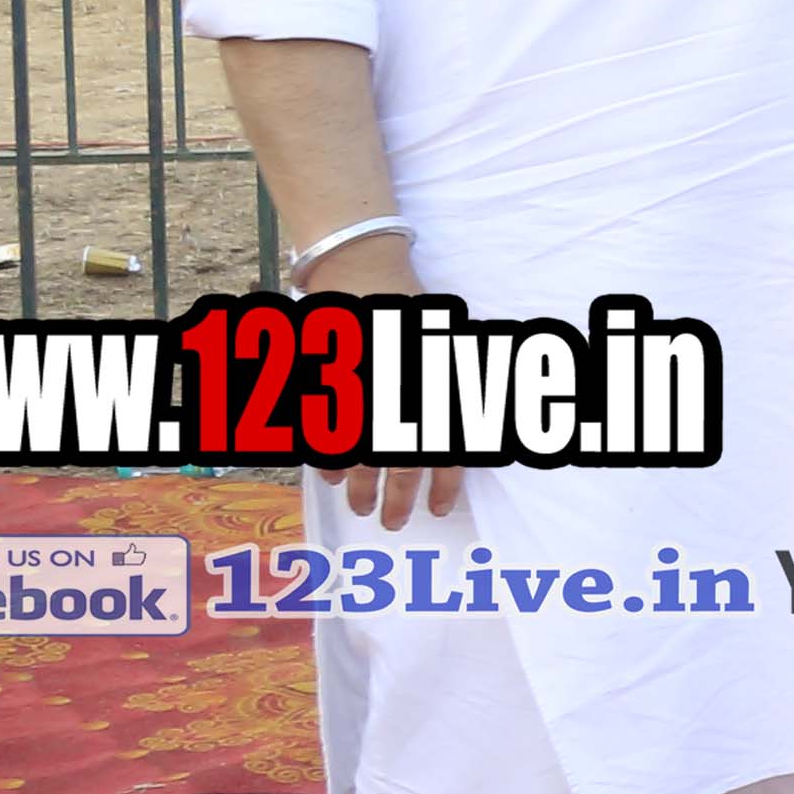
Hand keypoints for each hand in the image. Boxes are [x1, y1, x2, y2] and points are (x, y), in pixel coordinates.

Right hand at [303, 230, 459, 527]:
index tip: (439, 510)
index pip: (447, 453)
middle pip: (400, 466)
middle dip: (396, 500)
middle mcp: (400, 401)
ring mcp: (361, 398)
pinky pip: (325, 436)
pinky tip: (330, 477)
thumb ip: (456, 386)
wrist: (365, 271)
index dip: (443, 486)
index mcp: (436, 393)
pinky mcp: (327, 390)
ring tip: (358, 508)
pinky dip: (327, 460)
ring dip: (359, 489)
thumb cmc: (410, 309)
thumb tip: (468, 438)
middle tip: (392, 523)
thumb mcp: (445, 345)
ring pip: (361, 460)